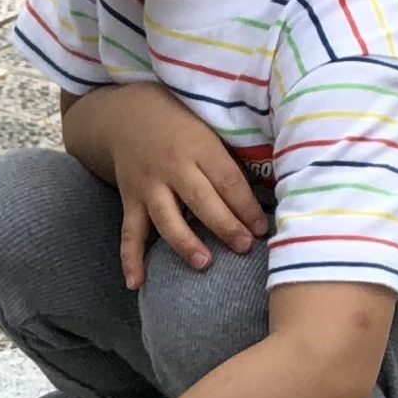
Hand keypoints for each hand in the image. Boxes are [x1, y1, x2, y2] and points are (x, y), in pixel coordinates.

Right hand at [65, 85, 268, 289]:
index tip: (262, 228)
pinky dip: (130, 259)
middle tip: (243, 247)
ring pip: (166, 218)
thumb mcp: (208, 128)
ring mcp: (148, 186)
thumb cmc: (181, 124)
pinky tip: (136, 283)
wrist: (127, 115)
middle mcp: (172, 167)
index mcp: (198, 146)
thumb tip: (270, 187)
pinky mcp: (130, 200)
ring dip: (184, 242)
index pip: (227, 180)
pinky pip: (129, 233)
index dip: (246, 205)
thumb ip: (229, 157)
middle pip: (201, 200)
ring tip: (203, 262)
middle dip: (224, 225)